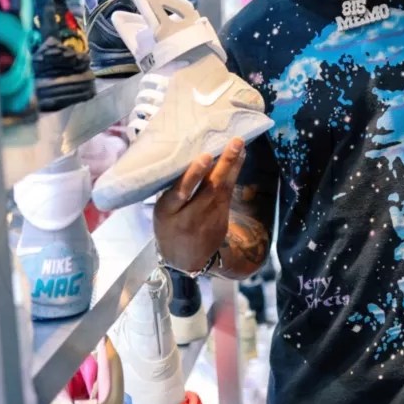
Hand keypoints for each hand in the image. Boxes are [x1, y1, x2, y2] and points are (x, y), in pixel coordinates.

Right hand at [153, 137, 246, 272]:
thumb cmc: (168, 227)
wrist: (185, 260)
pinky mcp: (221, 220)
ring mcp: (208, 218)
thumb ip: (171, 190)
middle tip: (235, 143)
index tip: (205, 157)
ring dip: (233, 165)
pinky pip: (228, 193)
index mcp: (167, 212)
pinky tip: (239, 159)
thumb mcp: (162, 212)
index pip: (180, 192)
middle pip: (208, 188)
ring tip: (240, 145)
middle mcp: (189, 216)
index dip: (193, 175)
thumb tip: (184, 156)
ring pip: (223, 189)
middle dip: (223, 164)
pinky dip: (234, 174)